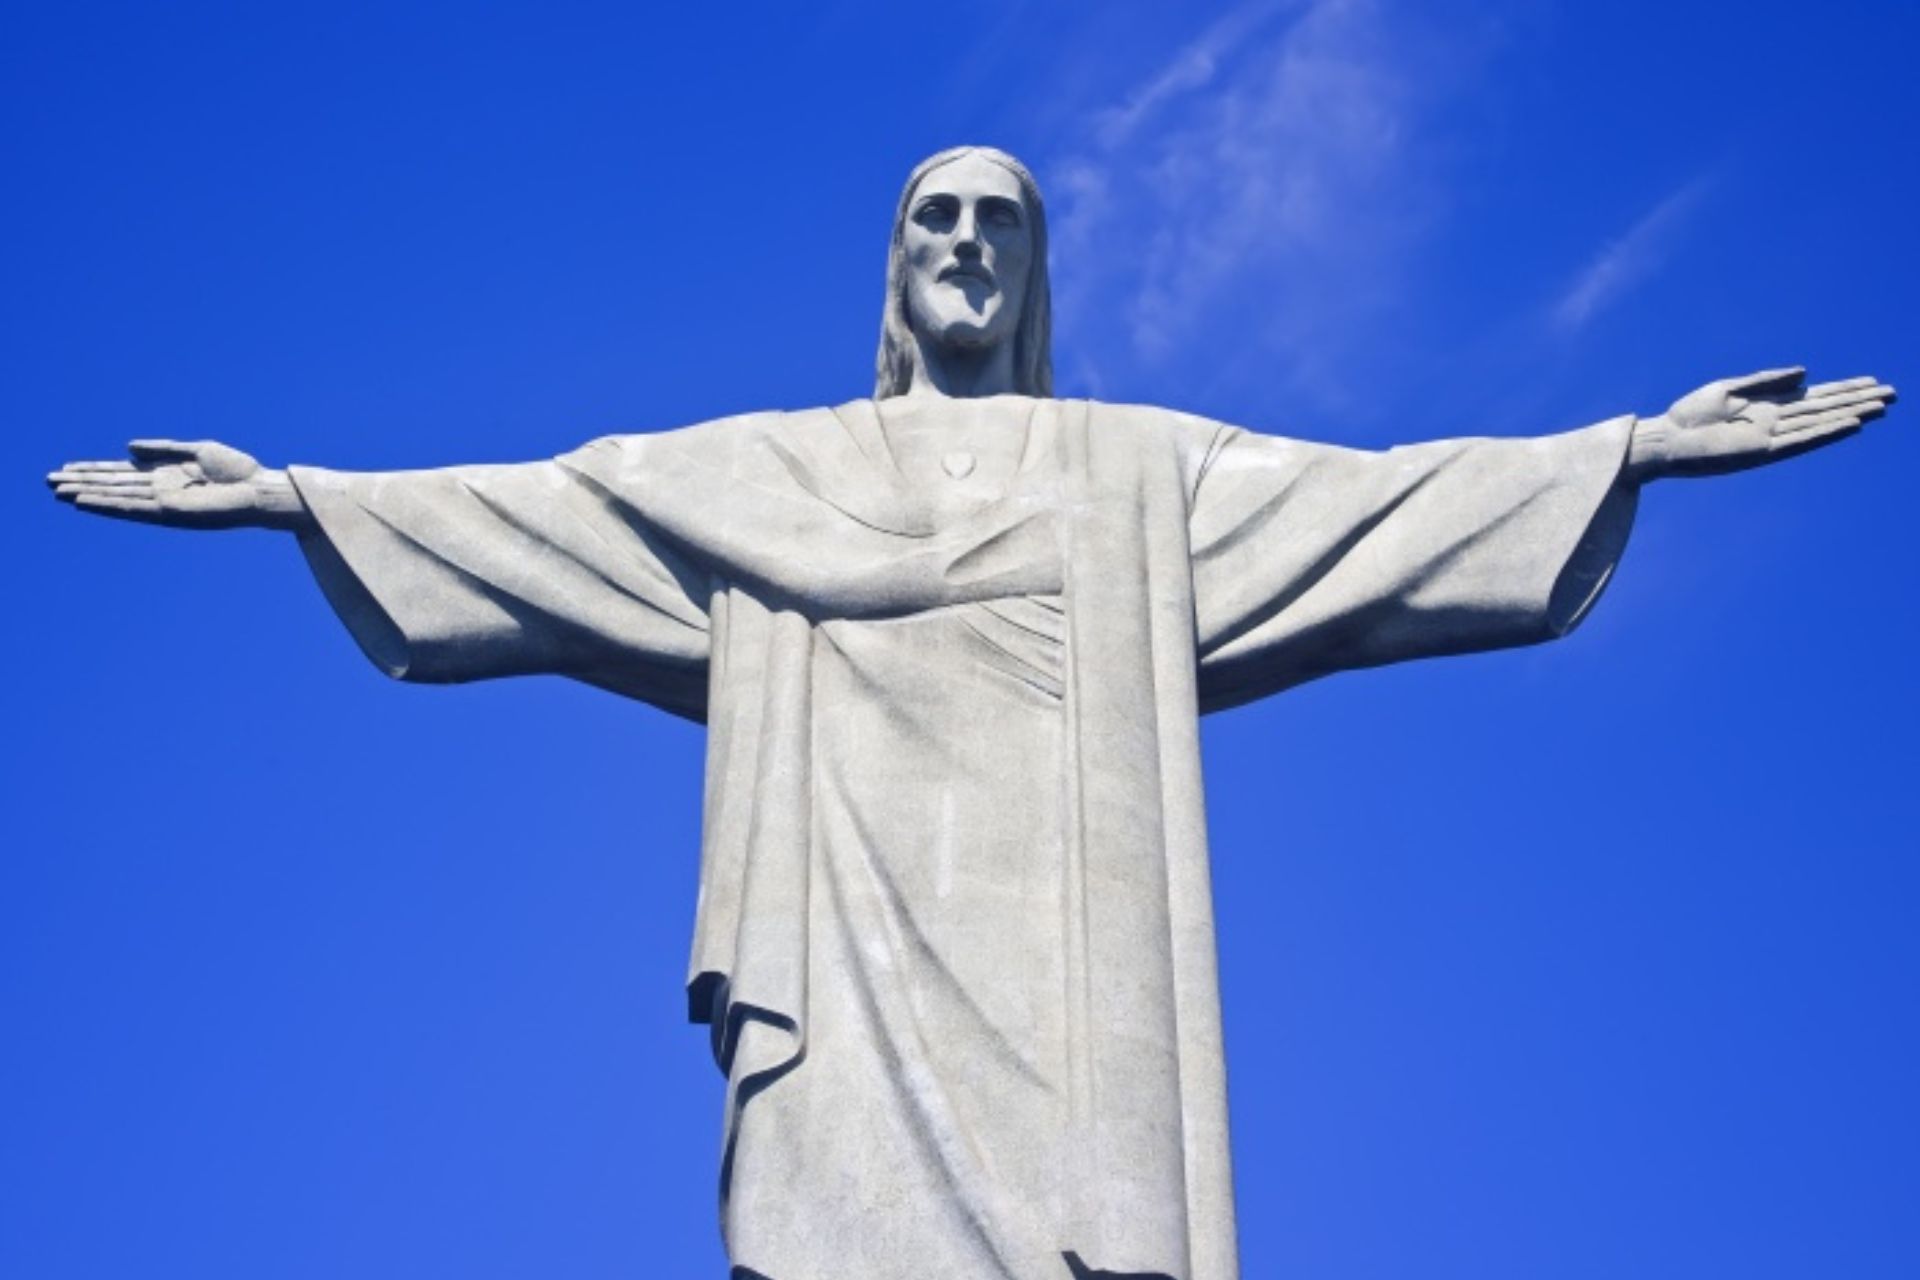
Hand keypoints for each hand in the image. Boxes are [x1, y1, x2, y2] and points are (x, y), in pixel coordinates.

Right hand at [46, 439, 309, 530]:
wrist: (259, 489)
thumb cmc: (237, 470)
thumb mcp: (197, 450)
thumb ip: (163, 449)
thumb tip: (128, 448)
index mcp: (165, 474)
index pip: (121, 473)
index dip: (93, 470)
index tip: (66, 468)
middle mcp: (159, 490)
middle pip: (112, 485)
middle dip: (82, 482)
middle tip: (49, 481)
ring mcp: (162, 502)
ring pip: (115, 497)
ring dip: (87, 494)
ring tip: (58, 492)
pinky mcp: (169, 513)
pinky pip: (132, 508)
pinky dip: (107, 504)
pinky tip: (85, 501)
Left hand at [1628, 367, 1895, 480]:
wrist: (1665, 440)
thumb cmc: (1690, 415)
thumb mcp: (1729, 389)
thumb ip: (1767, 381)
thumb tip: (1806, 373)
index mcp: (1767, 406)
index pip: (1814, 397)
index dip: (1844, 389)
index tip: (1873, 382)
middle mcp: (1775, 422)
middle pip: (1825, 409)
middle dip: (1857, 401)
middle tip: (1893, 394)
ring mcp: (1771, 437)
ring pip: (1820, 423)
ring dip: (1850, 415)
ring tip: (1881, 407)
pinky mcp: (1761, 451)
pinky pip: (1801, 441)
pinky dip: (1826, 432)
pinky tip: (1851, 425)